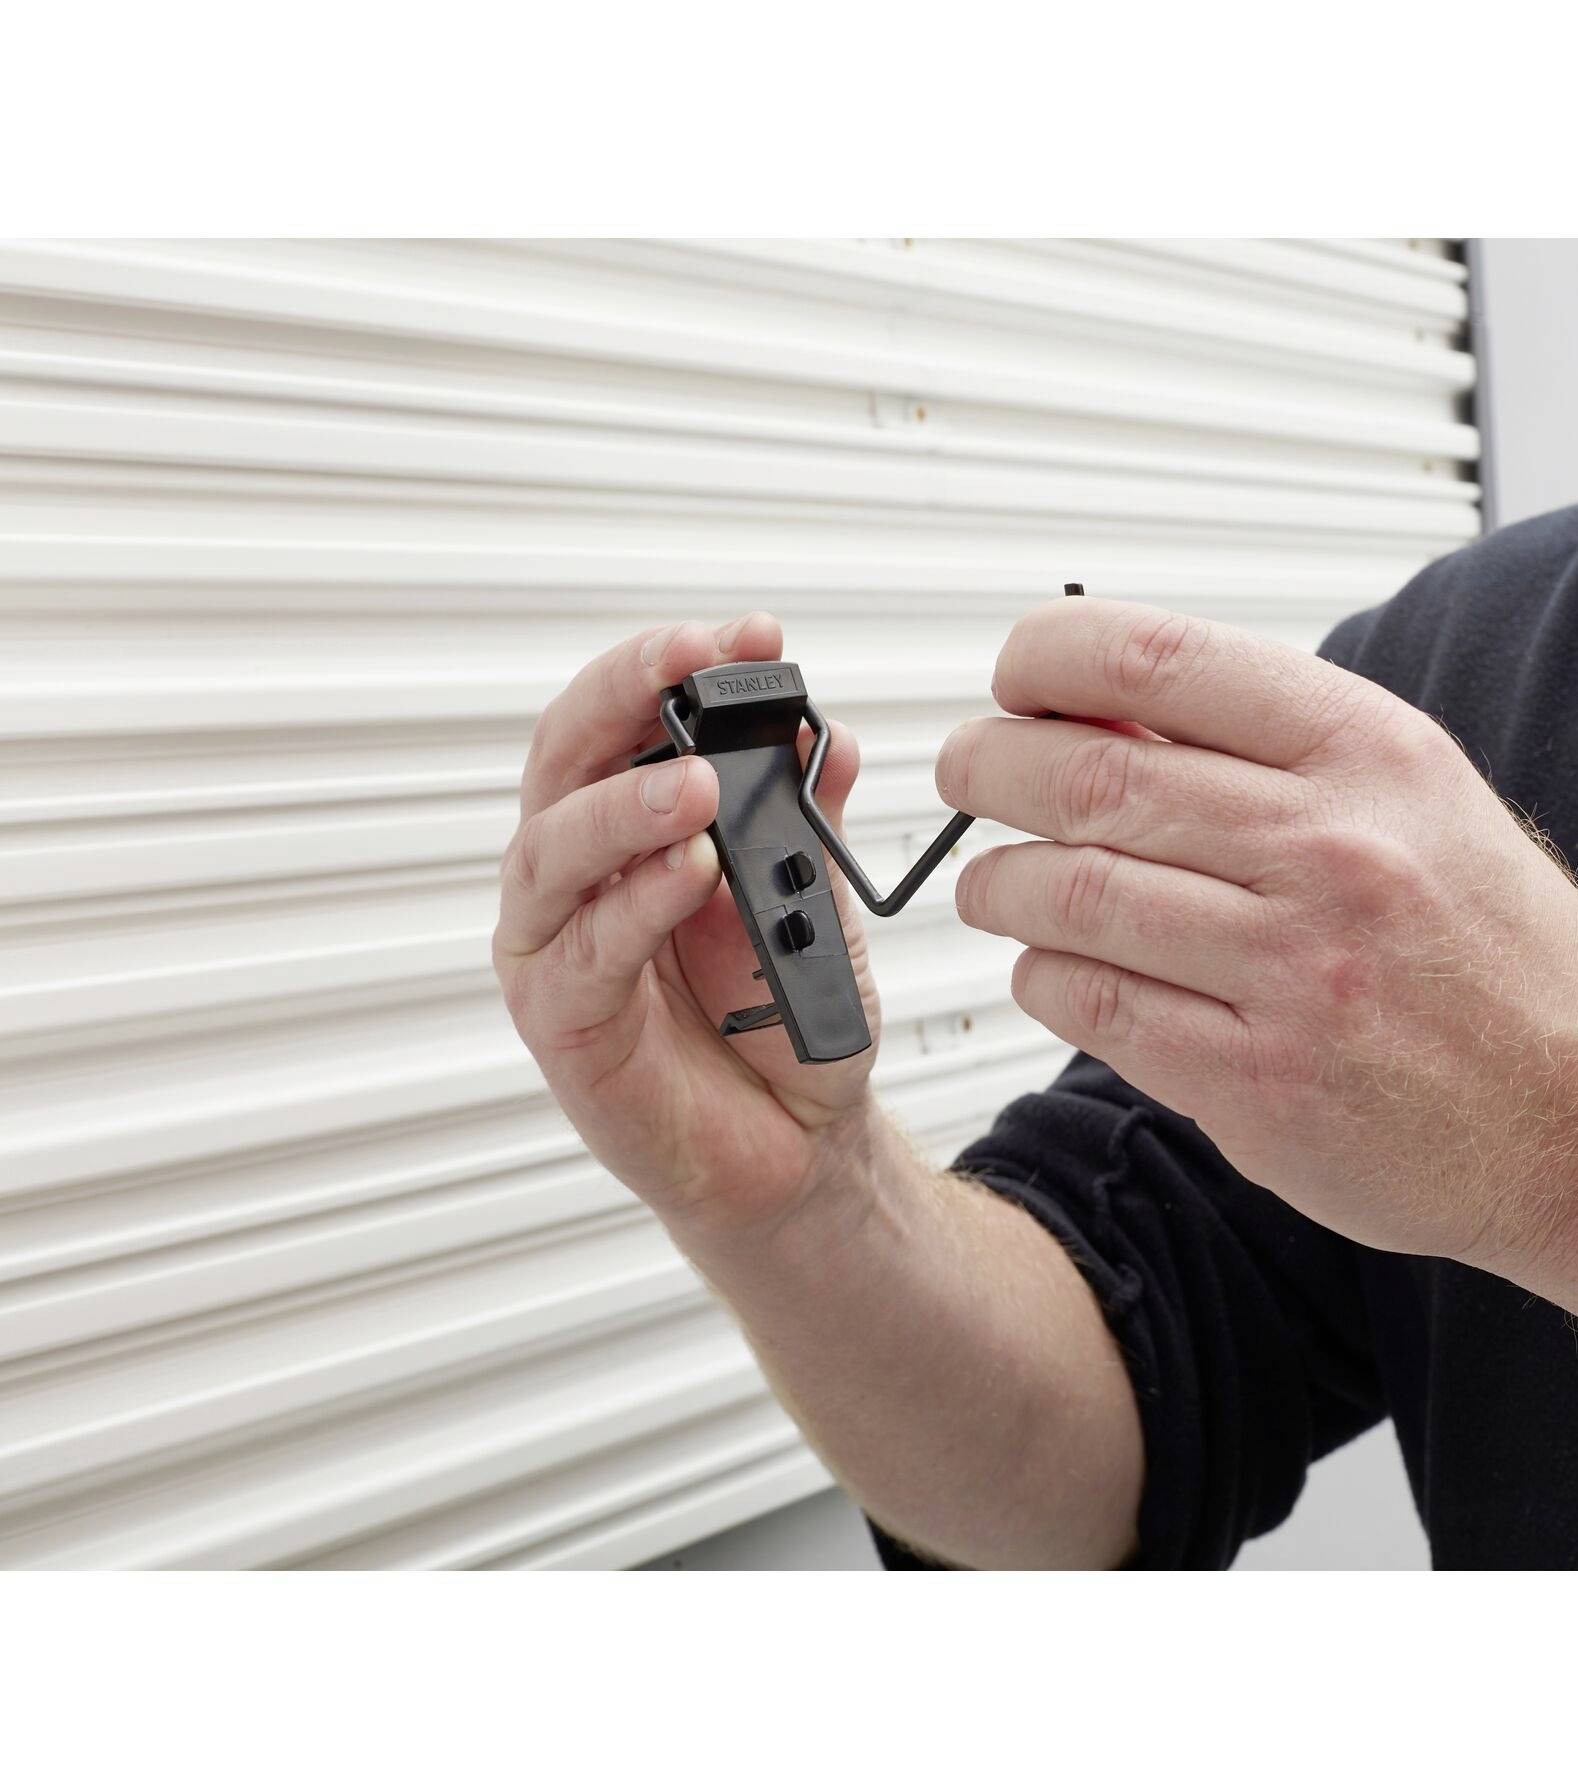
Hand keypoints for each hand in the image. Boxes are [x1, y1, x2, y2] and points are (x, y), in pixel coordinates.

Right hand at [494, 614, 878, 1240]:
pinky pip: (584, 957)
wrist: (800, 1145)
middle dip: (623, 697)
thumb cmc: (784, 1018)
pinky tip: (688, 872)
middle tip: (688, 661)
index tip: (746, 633)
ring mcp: (560, 950)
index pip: (622, 723)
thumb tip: (825, 734)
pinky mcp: (564, 1027)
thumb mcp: (813, 901)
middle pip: (564, 763)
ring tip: (699, 782)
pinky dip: (635, 906)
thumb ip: (808, 820)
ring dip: (622, 806)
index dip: (670, 666)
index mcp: (628, 832)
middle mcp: (579, 879)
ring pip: (551, 854)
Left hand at [936, 598, 1577, 1271]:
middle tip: (966, 774)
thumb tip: (1098, 706)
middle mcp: (1333, 850)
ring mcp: (1294, 973)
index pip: (1156, 658)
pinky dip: (1042, 976)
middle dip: (989, 767)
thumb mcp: (1414, 799)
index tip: (1015, 681)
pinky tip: (1052, 967)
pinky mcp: (1258, 1085)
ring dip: (996, 883)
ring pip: (1067, 895)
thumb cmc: (1497, 951)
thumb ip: (1270, 748)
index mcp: (1371, 754)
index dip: (1044, 659)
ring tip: (992, 883)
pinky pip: (1092, 1006)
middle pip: (1085, 776)